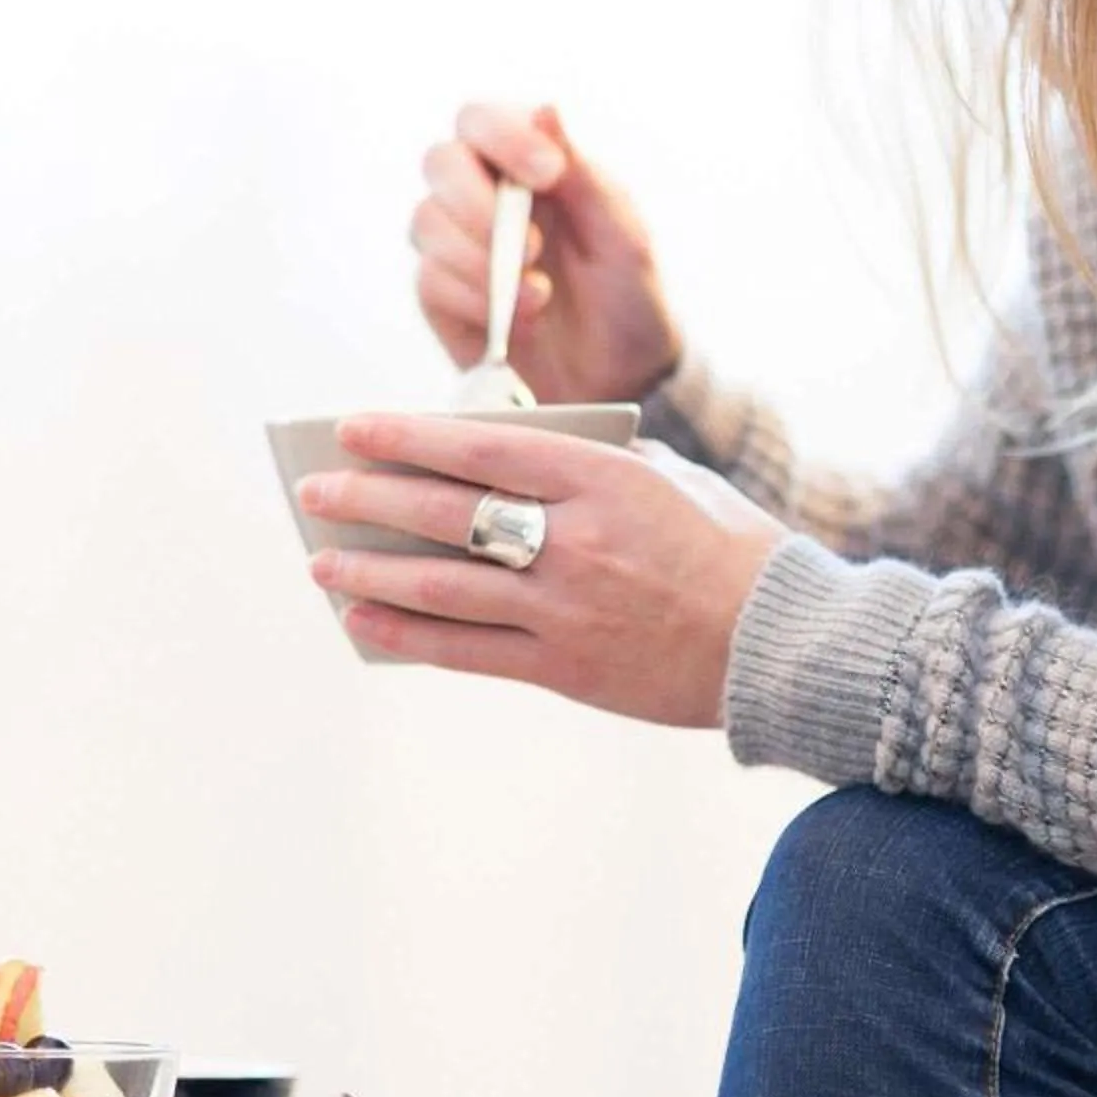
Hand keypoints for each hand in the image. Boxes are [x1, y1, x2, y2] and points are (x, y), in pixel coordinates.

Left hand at [297, 415, 787, 726]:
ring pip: (443, 586)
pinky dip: (406, 632)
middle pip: (446, 513)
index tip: (350, 428)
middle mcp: (577, 541)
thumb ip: (588, 462)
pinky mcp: (565, 668)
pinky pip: (466, 650)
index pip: (482, 446)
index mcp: (604, 479)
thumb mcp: (666, 479)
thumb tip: (501, 451)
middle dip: (368, 500)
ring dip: (370, 570)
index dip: (407, 436)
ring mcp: (567, 609)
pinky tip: (363, 618)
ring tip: (321, 559)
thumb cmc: (724, 548)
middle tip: (314, 491)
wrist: (782, 644)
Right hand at [414, 104, 682, 405]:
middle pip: (439, 162)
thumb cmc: (626, 294)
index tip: (548, 175)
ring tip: (538, 296)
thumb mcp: (621, 232)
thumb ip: (582, 172)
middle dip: (479, 204)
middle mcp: (482, 193)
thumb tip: (546, 109)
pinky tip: (518, 322)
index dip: (503, 137)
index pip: (482, 118)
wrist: (616, 377)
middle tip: (532, 248)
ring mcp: (455, 243)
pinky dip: (474, 301)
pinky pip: (430, 281)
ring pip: (426, 223)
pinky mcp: (439, 293)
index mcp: (526, 161)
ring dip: (482, 263)